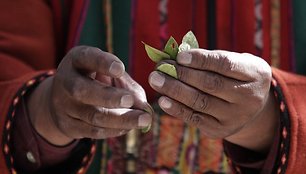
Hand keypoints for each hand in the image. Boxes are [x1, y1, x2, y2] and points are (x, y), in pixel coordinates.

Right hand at [28, 46, 151, 144]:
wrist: (62, 99)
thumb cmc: (95, 79)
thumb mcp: (107, 71)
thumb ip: (126, 83)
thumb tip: (143, 106)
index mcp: (77, 60)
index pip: (87, 58)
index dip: (102, 63)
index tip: (120, 69)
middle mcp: (66, 81)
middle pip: (83, 90)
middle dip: (109, 97)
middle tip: (130, 100)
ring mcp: (64, 106)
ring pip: (92, 116)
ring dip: (120, 119)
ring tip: (143, 119)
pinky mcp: (68, 126)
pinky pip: (93, 131)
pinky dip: (114, 130)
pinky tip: (129, 127)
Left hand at [149, 49, 278, 151]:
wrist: (251, 105)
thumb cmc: (236, 76)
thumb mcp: (234, 61)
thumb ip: (210, 58)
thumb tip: (175, 55)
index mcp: (255, 73)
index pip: (225, 64)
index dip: (201, 60)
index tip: (179, 56)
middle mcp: (249, 97)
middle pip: (210, 84)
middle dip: (181, 75)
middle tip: (159, 68)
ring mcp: (235, 117)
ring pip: (200, 102)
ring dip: (174, 90)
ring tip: (156, 80)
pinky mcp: (221, 130)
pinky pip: (196, 119)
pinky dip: (177, 109)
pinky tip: (163, 100)